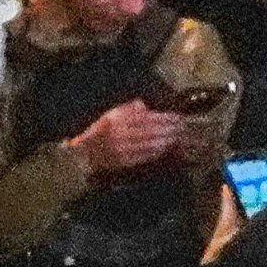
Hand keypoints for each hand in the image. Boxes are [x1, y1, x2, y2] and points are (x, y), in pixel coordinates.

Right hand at [67, 99, 184, 177]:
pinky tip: (164, 148)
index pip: (146, 118)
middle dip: (168, 129)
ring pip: (148, 144)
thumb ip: (126, 109)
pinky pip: (142, 156)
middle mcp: (118, 135)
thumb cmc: (99, 132)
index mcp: (115, 121)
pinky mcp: (122, 161)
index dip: (163, 117)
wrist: (85, 154)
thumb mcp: (109, 116)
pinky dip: (155, 152)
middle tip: (181, 127)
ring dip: (164, 141)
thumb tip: (142, 105)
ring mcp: (120, 149)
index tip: (176, 117)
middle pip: (150, 131)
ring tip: (176, 137)